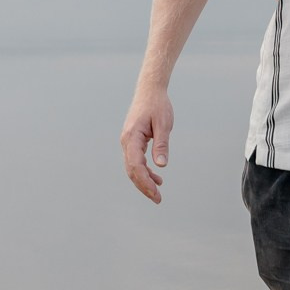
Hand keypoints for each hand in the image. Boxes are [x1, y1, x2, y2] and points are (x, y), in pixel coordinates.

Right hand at [120, 86, 174, 203]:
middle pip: (131, 170)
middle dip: (143, 186)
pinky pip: (136, 161)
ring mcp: (128, 142)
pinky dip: (145, 171)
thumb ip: (162, 144)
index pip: (135, 165)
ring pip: (132, 168)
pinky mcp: (133, 142)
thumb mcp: (163, 124)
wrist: (150, 91)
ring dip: (144, 181)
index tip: (156, 193)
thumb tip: (162, 165)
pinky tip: (157, 177)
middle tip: (158, 199)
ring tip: (158, 193)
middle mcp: (126, 141)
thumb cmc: (158, 105)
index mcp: (132, 137)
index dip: (145, 181)